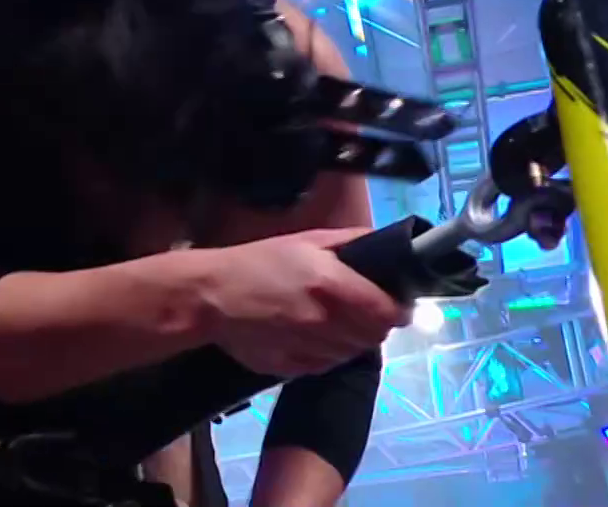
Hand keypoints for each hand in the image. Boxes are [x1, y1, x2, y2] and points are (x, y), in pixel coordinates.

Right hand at [196, 228, 408, 377]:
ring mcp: (309, 348)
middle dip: (374, 324)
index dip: (397, 310)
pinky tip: (312, 337)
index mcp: (332, 284)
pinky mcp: (293, 368)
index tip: (396, 305)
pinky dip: (328, 354)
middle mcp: (325, 320)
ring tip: (333, 323)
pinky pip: (327, 366)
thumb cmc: (258, 261)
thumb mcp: (306, 240)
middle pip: (374, 336)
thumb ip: (350, 241)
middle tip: (361, 311)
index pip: (387, 312)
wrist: (210, 296)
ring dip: (351, 340)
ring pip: (352, 353)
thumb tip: (387, 244)